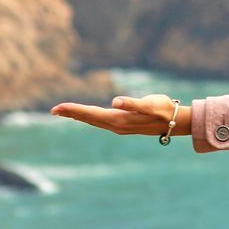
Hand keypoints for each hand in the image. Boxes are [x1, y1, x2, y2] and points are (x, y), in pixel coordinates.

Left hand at [50, 94, 190, 137]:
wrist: (175, 122)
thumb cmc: (163, 109)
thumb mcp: (150, 104)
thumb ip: (132, 103)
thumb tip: (115, 102)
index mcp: (119, 120)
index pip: (91, 114)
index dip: (74, 110)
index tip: (57, 108)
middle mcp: (116, 125)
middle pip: (89, 118)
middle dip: (71, 114)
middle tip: (54, 110)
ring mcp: (119, 127)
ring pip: (94, 121)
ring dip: (79, 116)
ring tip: (64, 112)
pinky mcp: (123, 125)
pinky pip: (100, 121)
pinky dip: (89, 117)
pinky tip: (86, 116)